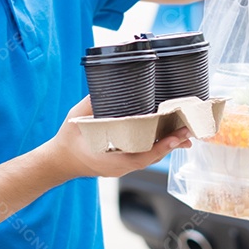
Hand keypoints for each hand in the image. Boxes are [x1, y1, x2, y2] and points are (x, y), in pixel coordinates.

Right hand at [46, 96, 192, 179]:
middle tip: (189, 132)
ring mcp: (123, 166)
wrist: (60, 161)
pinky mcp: (123, 162)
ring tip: (187, 135)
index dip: (161, 147)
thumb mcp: (76, 118)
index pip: (141, 155)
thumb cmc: (68, 140)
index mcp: (111, 159)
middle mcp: (121, 166)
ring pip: (151, 157)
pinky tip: (170, 139)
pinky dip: (158, 147)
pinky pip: (145, 156)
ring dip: (168, 146)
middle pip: (152, 156)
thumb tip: (106, 83)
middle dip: (171, 144)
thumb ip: (91, 102)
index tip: (175, 137)